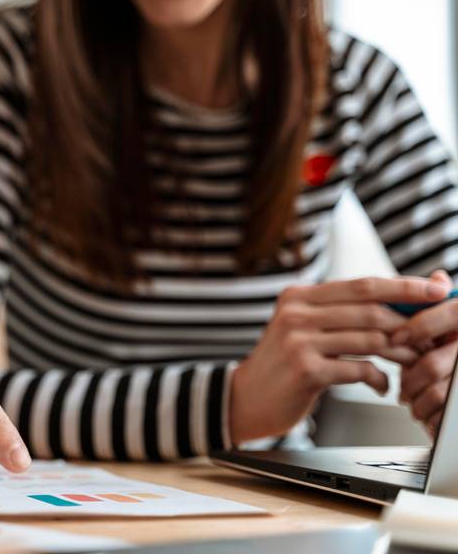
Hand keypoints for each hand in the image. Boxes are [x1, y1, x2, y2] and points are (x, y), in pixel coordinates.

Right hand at [230, 277, 448, 443]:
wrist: (246, 398)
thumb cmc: (284, 364)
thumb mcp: (304, 328)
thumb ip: (342, 313)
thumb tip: (400, 295)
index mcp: (298, 296)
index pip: (362, 284)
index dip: (404, 285)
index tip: (436, 288)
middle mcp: (296, 313)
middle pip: (370, 310)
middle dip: (408, 324)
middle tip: (429, 338)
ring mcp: (299, 341)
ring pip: (370, 339)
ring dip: (399, 353)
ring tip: (409, 363)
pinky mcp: (306, 370)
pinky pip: (360, 368)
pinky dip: (379, 378)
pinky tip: (381, 385)